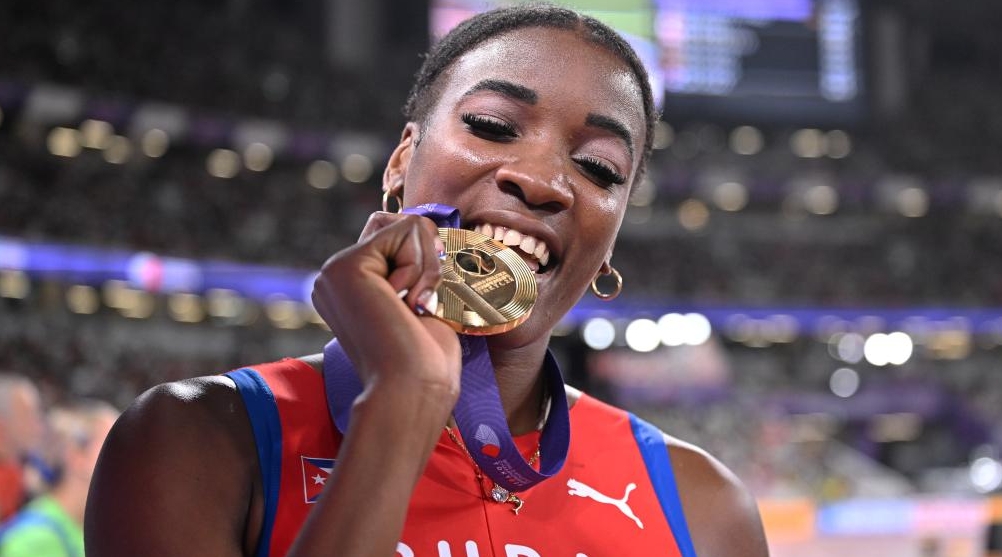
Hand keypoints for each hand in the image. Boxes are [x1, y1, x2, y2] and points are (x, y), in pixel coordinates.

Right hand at [312, 212, 460, 404]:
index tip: (423, 304)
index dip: (424, 260)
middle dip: (429, 258)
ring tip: (413, 308)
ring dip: (429, 266)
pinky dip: (423, 266)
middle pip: (400, 225)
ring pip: (408, 225)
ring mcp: (335, 269)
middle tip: (421, 304)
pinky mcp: (347, 265)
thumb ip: (413, 265)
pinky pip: (408, 230)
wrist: (414, 388)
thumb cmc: (426, 359)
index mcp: (349, 288)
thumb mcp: (421, 301)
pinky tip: (407, 303)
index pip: (395, 238)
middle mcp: (334, 276)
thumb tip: (426, 225)